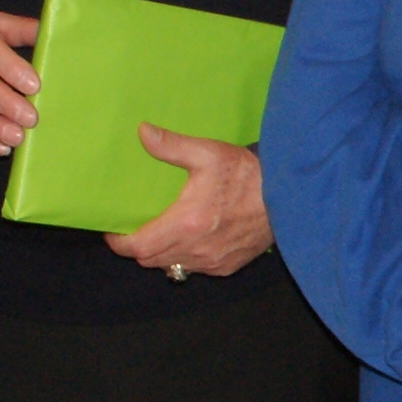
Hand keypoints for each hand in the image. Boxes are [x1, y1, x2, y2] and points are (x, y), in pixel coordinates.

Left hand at [105, 129, 270, 277]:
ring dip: (162, 254)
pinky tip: (192, 239)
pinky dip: (186, 258)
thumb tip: (142, 132)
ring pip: (171, 266)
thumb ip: (172, 146)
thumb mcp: (208, 153)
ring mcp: (212, 262)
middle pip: (150, 260)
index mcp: (186, 223)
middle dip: (139, 247)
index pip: (138, 247)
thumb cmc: (247, 175)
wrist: (288, 197)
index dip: (119, 243)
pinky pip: (195, 269)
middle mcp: (196, 249)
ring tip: (162, 233)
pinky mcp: (227, 267)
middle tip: (137, 228)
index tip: (113, 231)